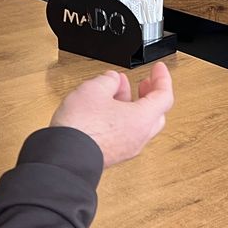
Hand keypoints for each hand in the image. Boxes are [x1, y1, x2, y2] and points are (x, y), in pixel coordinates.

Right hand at [51, 62, 174, 168]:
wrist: (63, 158)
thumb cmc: (81, 128)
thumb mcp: (94, 89)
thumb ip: (109, 80)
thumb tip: (112, 80)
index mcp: (142, 119)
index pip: (164, 96)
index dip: (163, 78)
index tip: (159, 69)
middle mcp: (139, 137)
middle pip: (155, 112)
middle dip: (149, 94)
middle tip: (144, 82)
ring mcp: (126, 149)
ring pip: (138, 123)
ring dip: (131, 104)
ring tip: (116, 89)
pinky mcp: (112, 155)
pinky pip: (125, 133)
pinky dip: (121, 118)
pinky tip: (105, 109)